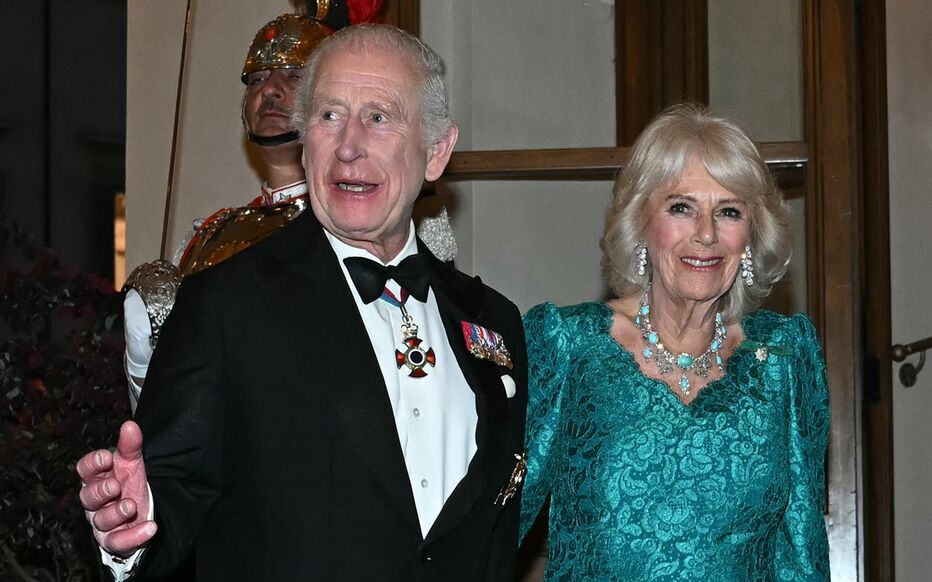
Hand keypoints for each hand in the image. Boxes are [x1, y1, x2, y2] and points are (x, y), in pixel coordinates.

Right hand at [77, 420, 156, 556]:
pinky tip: (150, 528)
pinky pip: (118, 542)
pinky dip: (133, 536)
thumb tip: (130, 425)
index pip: (85, 470)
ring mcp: (102, 522)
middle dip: (100, 491)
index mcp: (96, 478)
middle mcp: (94, 502)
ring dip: (116, 513)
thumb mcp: (132, 463)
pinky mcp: (114, 540)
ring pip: (101, 520)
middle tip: (115, 485)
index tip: (106, 458)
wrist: (140, 512)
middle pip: (87, 497)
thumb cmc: (128, 484)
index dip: (92, 464)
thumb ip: (130, 446)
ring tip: (131, 505)